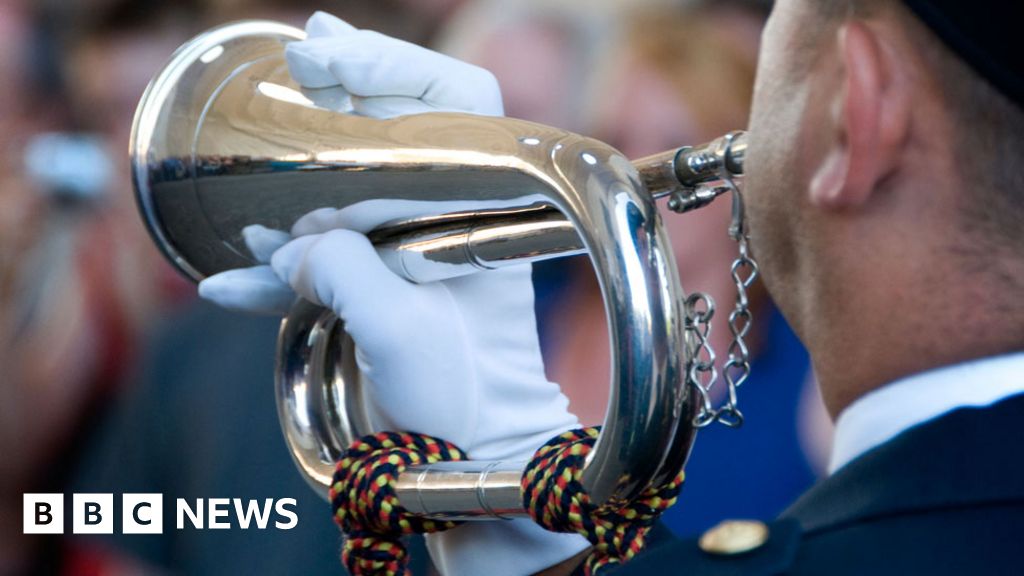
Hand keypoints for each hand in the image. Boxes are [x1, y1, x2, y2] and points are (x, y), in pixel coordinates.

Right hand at [198, 12, 588, 574]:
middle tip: (303, 59)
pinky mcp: (375, 289)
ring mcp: (407, 251)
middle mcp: (445, 218)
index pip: (457, 101)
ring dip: (301, 165)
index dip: (397, 64)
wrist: (465, 459)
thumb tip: (291, 244)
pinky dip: (278, 269)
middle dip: (348, 87)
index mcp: (478, 211)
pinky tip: (228, 286)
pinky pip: (322, 260)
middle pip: (401, 124)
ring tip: (252, 139)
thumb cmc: (460, 401)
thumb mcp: (403, 333)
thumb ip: (344, 273)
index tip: (332, 55)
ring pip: (354, 180)